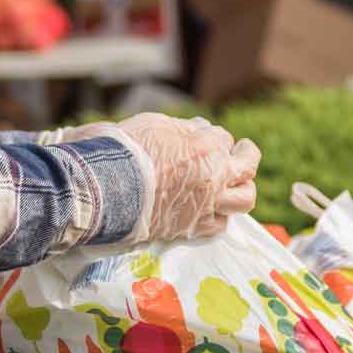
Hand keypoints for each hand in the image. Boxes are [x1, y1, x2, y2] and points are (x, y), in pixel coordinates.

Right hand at [116, 113, 259, 241]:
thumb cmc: (124, 152)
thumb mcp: (155, 124)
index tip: (204, 139)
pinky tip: (214, 208)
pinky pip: (221, 224)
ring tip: (237, 184)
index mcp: (205, 147)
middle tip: (243, 151)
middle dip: (247, 156)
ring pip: (245, 199)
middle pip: (248, 166)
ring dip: (243, 188)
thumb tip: (200, 128)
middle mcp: (213, 177)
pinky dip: (220, 215)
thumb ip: (183, 128)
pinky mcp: (193, 228)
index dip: (212, 138)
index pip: (223, 139)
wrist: (104, 190)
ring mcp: (207, 205)